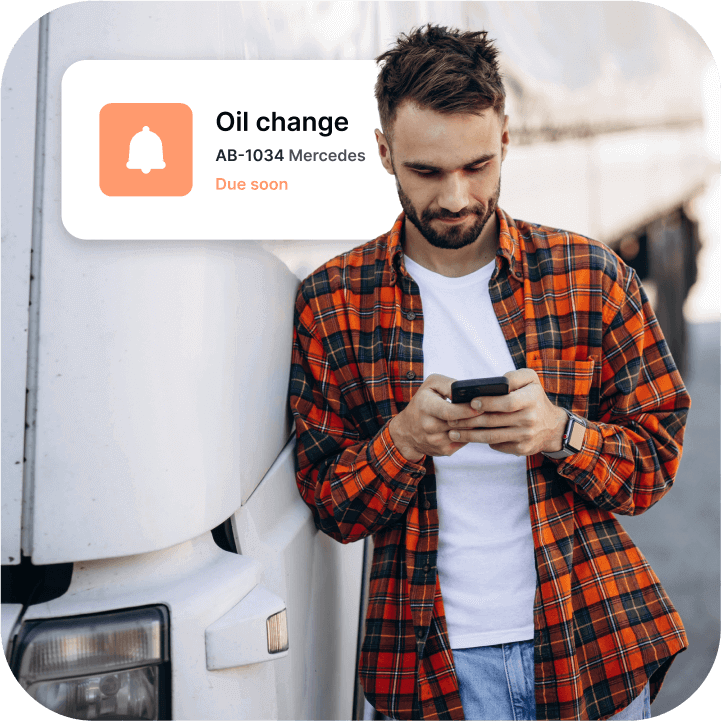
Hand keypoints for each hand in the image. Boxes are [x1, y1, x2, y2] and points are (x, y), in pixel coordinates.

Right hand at [389, 374, 480, 461]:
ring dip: (477, 427)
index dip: (467, 410)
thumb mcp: (431, 385)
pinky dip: (472, 434)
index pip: (450, 412)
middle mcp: (430, 427)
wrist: (407, 431)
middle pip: (460, 424)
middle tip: (492, 411)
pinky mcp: (444, 451)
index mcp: (426, 407)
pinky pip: (464, 442)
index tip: (481, 406)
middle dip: (477, 418)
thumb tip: (467, 391)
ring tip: (487, 417)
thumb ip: (449, 385)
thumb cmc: (422, 403)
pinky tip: (477, 426)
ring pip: (465, 434)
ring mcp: (437, 442)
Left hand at [446, 368, 567, 455]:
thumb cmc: (535, 398)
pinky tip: (468, 438)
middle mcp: (530, 419)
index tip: (471, 403)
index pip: (507, 403)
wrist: (552, 427)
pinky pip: (497, 445)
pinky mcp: (521, 449)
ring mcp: (526, 437)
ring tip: (453, 432)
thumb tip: (495, 383)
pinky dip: (482, 441)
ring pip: (492, 437)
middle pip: (494, 421)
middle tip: (451, 419)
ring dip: (470, 435)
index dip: (488, 403)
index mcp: (531, 399)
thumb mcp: (531, 380)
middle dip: (469, 421)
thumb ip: (513, 377)